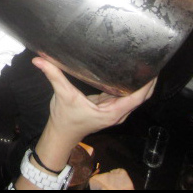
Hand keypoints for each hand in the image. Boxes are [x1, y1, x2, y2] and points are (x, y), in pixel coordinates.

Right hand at [33, 56, 155, 143]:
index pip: (138, 97)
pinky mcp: (110, 108)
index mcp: (112, 111)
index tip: (153, 69)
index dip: (147, 84)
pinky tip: (130, 72)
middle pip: (141, 96)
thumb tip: (39, 59)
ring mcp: (115, 111)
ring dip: (141, 83)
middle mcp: (118, 112)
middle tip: (150, 60)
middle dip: (148, 81)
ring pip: (135, 96)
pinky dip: (130, 86)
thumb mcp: (62, 95)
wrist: (62, 133)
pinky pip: (126, 96)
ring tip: (143, 63)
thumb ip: (54, 76)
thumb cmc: (65, 118)